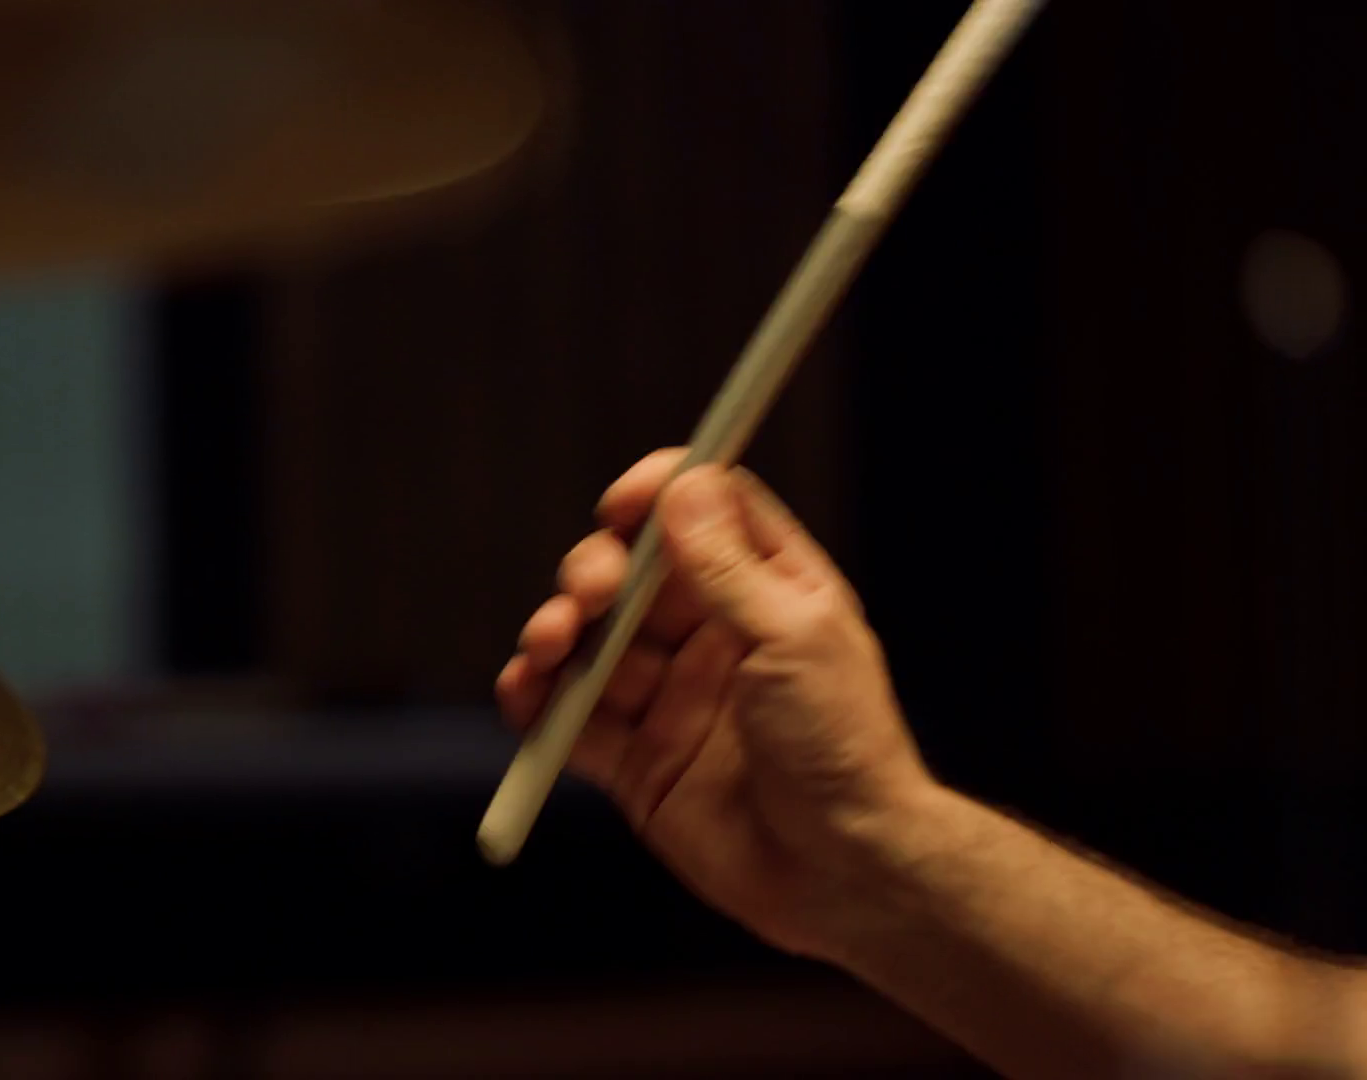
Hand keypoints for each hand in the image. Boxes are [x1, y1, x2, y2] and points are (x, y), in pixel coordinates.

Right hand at [497, 451, 935, 959]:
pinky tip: (524, 691)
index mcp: (766, 593)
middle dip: (594, 572)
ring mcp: (669, 698)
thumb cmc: (843, 748)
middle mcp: (712, 639)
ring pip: (589, 642)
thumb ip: (726, 566)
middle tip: (590, 595)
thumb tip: (684, 484)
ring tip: (549, 645)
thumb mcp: (793, 637)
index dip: (657, 496)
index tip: (622, 504)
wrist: (841, 871)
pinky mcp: (634, 760)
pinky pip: (568, 719)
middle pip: (629, 575)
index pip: (701, 516)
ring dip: (556, 630)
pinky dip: (535, 702)